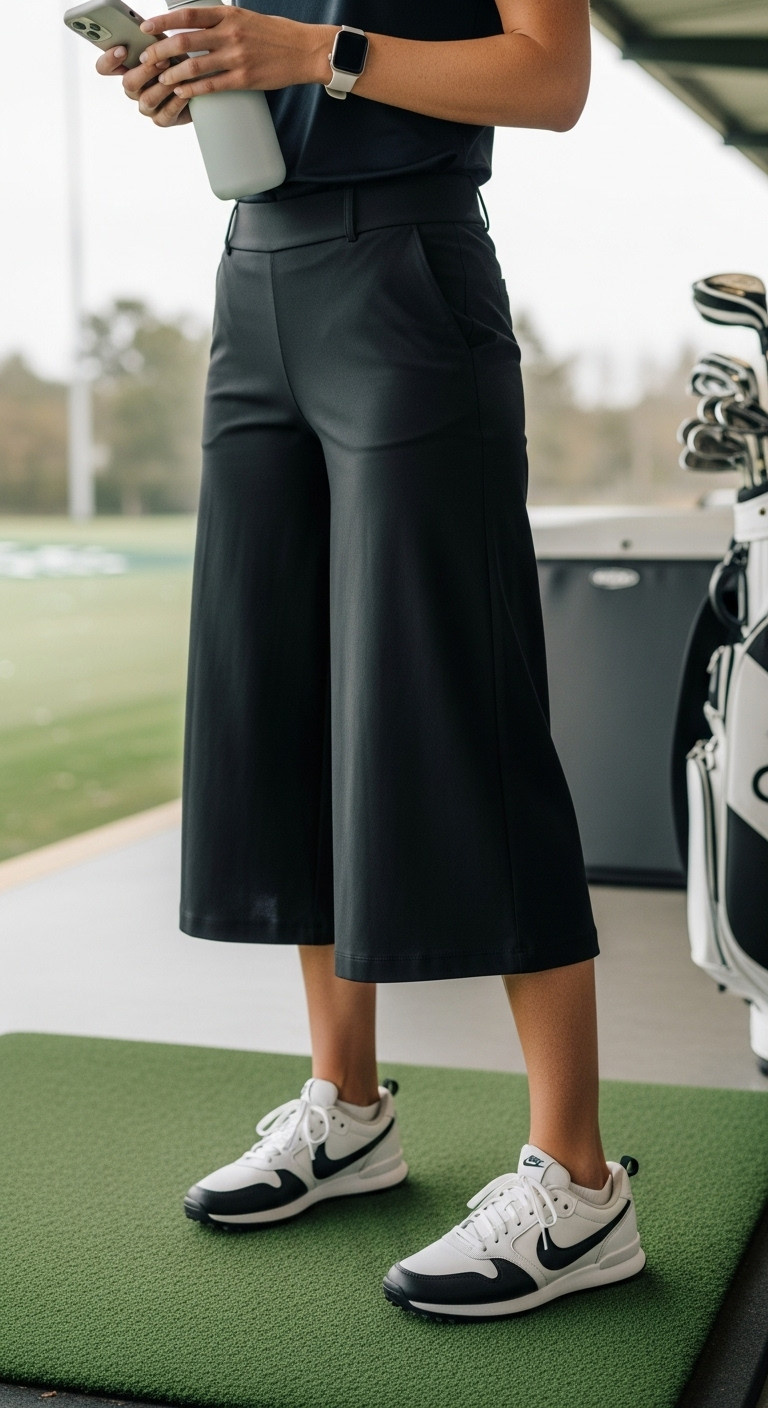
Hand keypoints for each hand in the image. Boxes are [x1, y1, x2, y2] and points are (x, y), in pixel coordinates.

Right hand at [94, 43, 191, 125]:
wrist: (199, 83)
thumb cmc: (177, 60)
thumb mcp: (163, 45)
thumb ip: (149, 40)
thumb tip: (143, 29)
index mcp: (127, 69)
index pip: (104, 67)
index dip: (109, 60)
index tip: (122, 49)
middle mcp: (133, 89)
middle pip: (128, 84)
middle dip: (146, 71)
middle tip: (161, 60)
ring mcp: (146, 106)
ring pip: (148, 99)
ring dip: (163, 86)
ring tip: (177, 75)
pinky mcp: (162, 119)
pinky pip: (166, 112)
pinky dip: (177, 101)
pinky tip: (185, 91)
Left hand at [136, 7, 330, 101]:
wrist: (305, 50)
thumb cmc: (276, 34)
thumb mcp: (246, 18)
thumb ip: (222, 21)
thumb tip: (199, 24)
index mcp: (228, 14)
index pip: (188, 15)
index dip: (163, 22)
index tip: (146, 28)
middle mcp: (230, 34)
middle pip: (185, 41)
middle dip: (161, 51)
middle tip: (147, 59)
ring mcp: (236, 58)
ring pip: (194, 65)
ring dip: (173, 74)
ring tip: (162, 80)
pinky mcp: (244, 79)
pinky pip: (211, 86)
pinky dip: (193, 90)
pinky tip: (182, 93)